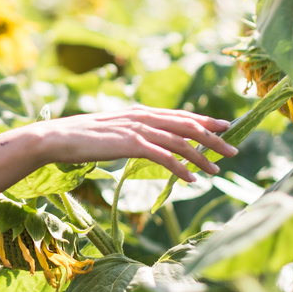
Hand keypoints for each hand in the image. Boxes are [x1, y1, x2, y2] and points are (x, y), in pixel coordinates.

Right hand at [37, 106, 237, 182]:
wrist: (58, 138)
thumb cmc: (82, 138)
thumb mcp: (112, 132)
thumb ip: (132, 134)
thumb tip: (147, 143)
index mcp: (138, 112)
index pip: (178, 115)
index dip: (203, 121)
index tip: (224, 126)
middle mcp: (141, 116)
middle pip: (185, 124)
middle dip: (212, 136)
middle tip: (234, 149)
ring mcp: (135, 129)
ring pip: (178, 140)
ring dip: (201, 155)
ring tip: (218, 169)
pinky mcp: (128, 143)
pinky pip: (162, 156)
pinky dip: (180, 167)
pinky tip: (191, 179)